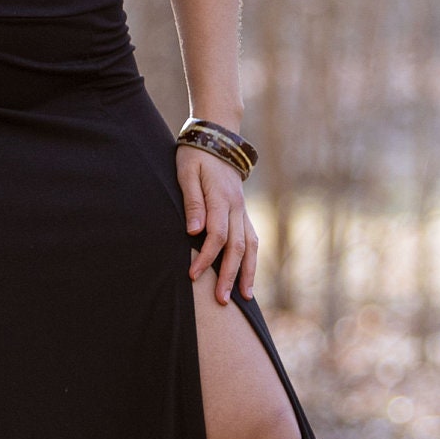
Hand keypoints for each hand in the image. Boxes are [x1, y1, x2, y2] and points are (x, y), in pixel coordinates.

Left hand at [180, 145, 255, 304]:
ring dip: (247, 272)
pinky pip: (252, 239)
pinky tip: (248, 277)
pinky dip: (252, 260)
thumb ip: (192, 202)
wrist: (217, 138)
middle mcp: (236, 207)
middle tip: (221, 300)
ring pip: (250, 246)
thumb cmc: (195, 156)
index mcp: (220, 198)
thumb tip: (193, 231)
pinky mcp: (244, 212)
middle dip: (229, 275)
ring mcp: (243, 210)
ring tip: (244, 297)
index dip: (206, 258)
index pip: (216, 235)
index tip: (193, 276)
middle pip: (237, 247)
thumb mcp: (187, 173)